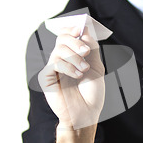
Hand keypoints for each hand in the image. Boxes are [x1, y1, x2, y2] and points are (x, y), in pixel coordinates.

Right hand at [38, 26, 104, 142]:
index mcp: (72, 56)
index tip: (79, 28)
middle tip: (86, 52)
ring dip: (75, 58)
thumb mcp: (96, 67)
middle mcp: (61, 60)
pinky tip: (77, 75)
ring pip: (59, 50)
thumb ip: (91, 48)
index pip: (66, 36)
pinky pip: (55, 64)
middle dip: (75, 41)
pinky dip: (68, 67)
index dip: (71, 29)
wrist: (86, 114)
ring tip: (84, 70)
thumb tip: (84, 29)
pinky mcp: (46, 78)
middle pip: (61, 39)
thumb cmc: (91, 94)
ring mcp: (53, 69)